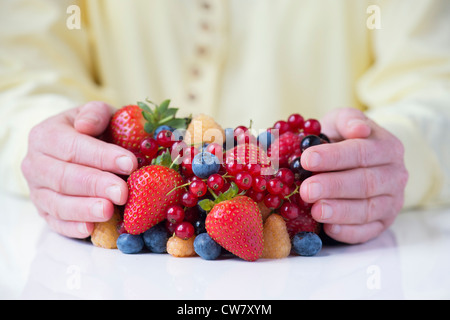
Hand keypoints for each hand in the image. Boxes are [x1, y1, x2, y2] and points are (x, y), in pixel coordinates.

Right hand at [21, 101, 136, 237]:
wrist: (79, 148)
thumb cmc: (94, 130)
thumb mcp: (97, 114)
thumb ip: (95, 114)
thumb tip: (85, 126)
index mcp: (46, 135)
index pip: (72, 147)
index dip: (101, 156)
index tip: (129, 163)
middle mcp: (35, 163)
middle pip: (64, 177)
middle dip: (95, 185)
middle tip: (122, 192)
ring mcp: (37, 190)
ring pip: (57, 203)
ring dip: (84, 209)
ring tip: (108, 211)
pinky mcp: (44, 211)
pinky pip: (54, 222)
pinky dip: (71, 227)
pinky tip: (89, 229)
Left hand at [300, 108, 408, 243]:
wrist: (356, 161)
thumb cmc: (343, 139)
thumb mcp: (342, 122)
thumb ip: (347, 121)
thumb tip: (358, 129)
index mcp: (387, 147)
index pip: (362, 152)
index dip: (334, 157)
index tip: (307, 159)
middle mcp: (394, 175)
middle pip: (365, 183)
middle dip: (334, 187)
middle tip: (307, 190)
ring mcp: (391, 202)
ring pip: (368, 209)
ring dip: (340, 211)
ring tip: (315, 210)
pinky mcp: (382, 223)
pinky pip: (368, 231)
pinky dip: (349, 232)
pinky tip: (329, 228)